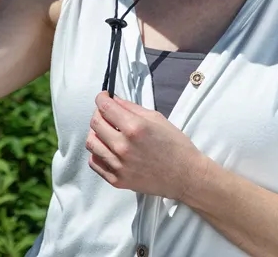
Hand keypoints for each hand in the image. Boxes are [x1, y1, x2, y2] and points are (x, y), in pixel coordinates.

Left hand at [86, 91, 208, 200]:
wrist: (185, 176)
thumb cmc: (175, 145)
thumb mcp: (157, 118)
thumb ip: (131, 108)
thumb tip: (113, 100)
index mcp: (134, 128)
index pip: (105, 107)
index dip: (101, 98)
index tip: (103, 97)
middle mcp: (123, 146)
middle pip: (95, 124)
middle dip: (99, 113)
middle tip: (107, 113)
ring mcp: (118, 165)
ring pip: (91, 143)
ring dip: (96, 133)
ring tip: (107, 132)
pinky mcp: (117, 180)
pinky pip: (95, 163)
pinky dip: (98, 153)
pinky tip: (108, 149)